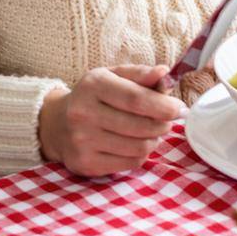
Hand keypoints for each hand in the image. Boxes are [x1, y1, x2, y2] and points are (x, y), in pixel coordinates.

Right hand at [38, 63, 179, 177]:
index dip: (164, 106)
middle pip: (141, 126)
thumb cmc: (94, 97)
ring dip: (153, 140)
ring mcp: (82, 141)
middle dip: (163, 124)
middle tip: (167, 120)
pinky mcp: (86, 163)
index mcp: (93, 85)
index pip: (136, 99)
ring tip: (150, 131)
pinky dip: (140, 154)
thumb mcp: (112, 76)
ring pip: (139, 147)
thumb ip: (140, 74)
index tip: (180, 109)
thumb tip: (164, 72)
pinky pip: (130, 162)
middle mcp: (84, 113)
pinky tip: (135, 144)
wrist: (56, 124)